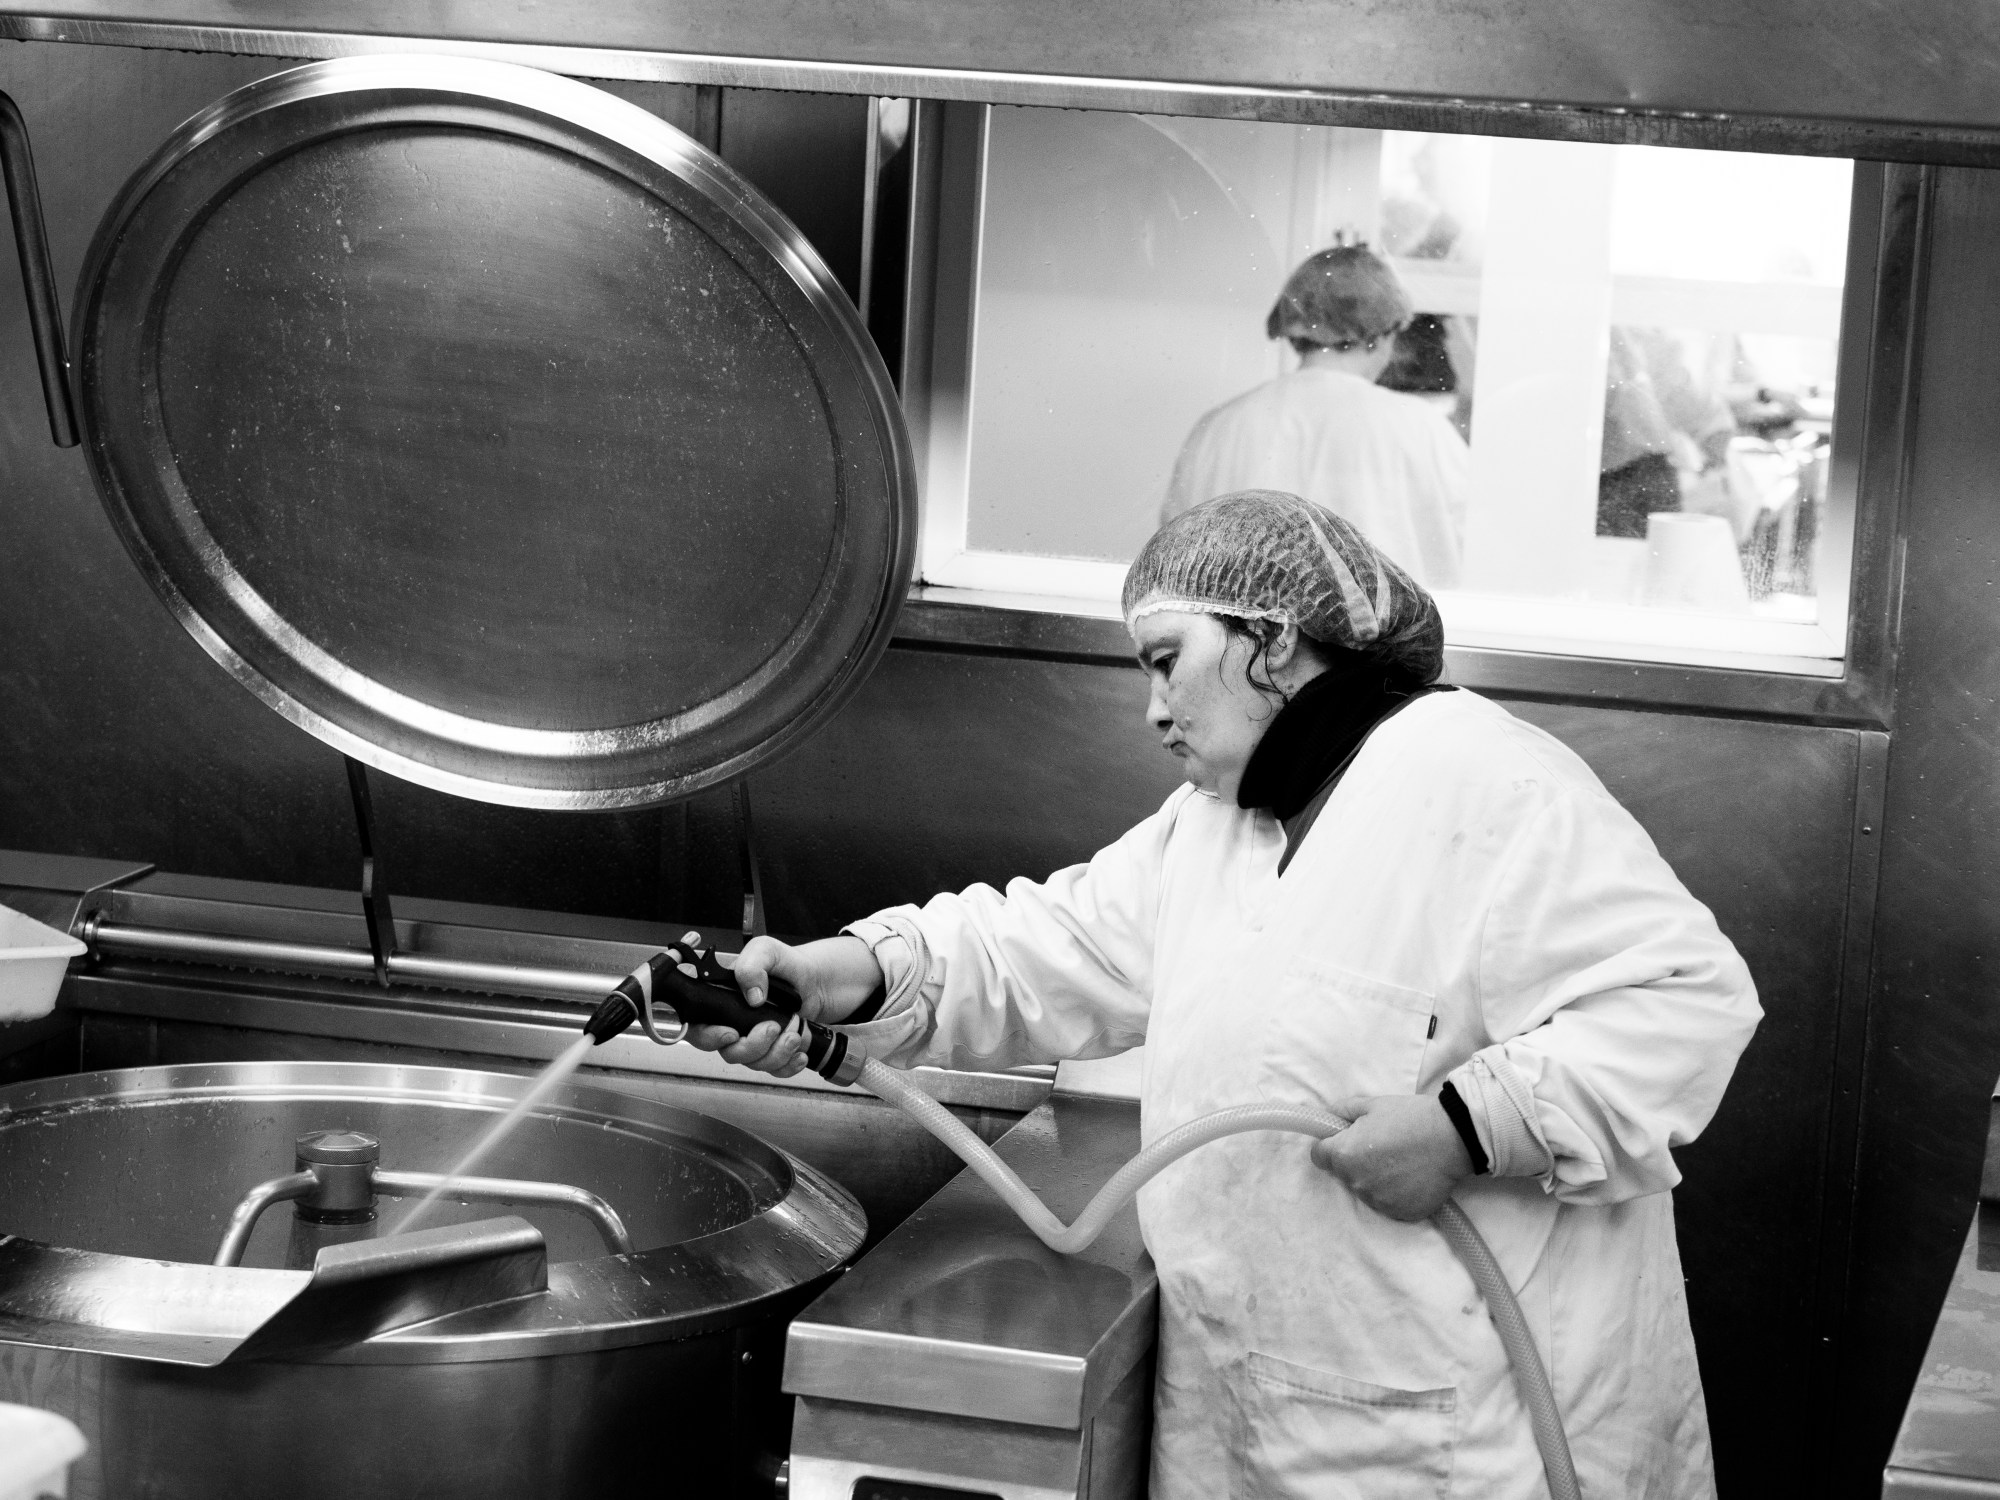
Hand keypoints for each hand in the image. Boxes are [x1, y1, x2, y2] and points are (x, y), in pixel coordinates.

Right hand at [684, 935, 883, 1077]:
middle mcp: (733, 1024)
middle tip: (773, 1026)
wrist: (817, 980)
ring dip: (776, 1052)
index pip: (698, 1027)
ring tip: (794, 1033)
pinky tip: (799, 1052)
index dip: (708, 1036)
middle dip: (751, 1045)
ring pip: (753, 1063)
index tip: (730, 1033)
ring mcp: (753, 1041)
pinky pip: (774, 1070)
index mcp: (721, 1000)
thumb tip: (751, 994)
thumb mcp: (766, 950)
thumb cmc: (787, 964)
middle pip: (728, 1052)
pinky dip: (788, 1065)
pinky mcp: (773, 1052)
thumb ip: (752, 965)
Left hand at [1310, 1094, 1474, 1221]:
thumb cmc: (1410, 1117)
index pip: (1319, 1156)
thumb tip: (1328, 1118)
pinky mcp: (1401, 1213)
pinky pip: (1389, 1202)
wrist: (1452, 1138)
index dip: (1330, 1145)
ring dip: (1375, 1178)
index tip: (1346, 1139)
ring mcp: (1379, 1201)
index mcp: (1344, 1155)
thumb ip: (1342, 1111)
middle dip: (1355, 1160)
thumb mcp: (1371, 1104)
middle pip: (1343, 1173)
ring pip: (1366, 1189)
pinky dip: (1395, 1192)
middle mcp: (1357, 1183)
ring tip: (1400, 1161)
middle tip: (1381, 1145)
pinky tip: (1411, 1176)